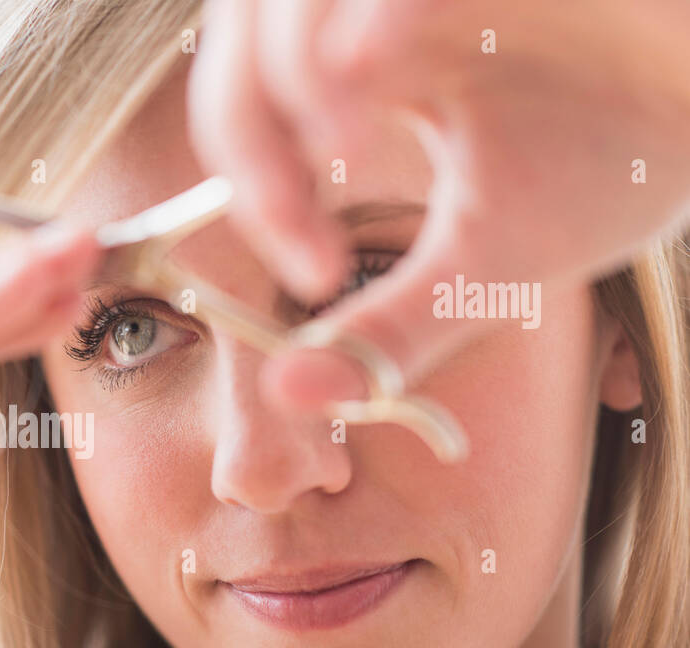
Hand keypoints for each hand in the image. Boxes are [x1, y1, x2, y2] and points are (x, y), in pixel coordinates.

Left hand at [188, 0, 689, 406]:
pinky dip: (375, 10)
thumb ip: (386, 330)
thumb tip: (286, 394)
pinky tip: (376, 60)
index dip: (255, 191)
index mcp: (362, 73)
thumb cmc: (616, 157)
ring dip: (296, 72)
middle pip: (245, 38)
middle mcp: (375, 3)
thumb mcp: (487, 267)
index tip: (313, 272)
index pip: (246, 113)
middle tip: (306, 234)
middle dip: (252, 135)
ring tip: (345, 145)